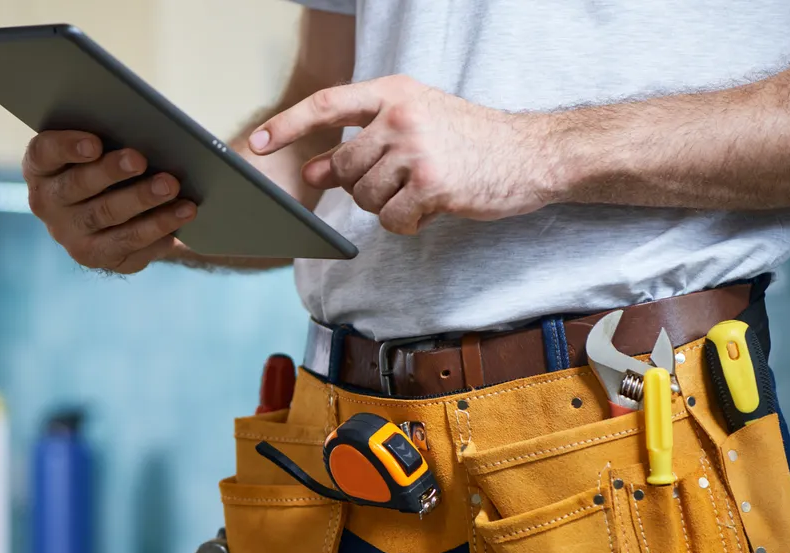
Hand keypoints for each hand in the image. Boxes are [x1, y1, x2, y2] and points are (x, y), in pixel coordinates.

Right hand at [23, 130, 196, 273]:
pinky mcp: (98, 257)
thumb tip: (144, 125)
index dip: (66, 148)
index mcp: (41, 167)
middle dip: (110, 173)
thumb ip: (110, 134)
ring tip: (172, 186)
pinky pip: (129, 247)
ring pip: (107, 218)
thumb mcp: (102, 145)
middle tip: (140, 160)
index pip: (44, 153)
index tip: (94, 143)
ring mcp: (71, 235)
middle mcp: (48, 204)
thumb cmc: (108, 160)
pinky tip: (182, 214)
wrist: (113, 208)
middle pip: (77, 187)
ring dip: (142, 201)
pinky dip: (158, 229)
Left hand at [248, 75, 559, 233]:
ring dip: (388, 205)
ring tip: (423, 191)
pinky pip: (391, 219)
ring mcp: (417, 148)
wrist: (532, 154)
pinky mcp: (432, 183)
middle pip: (345, 166)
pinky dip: (408, 223)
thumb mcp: (413, 129)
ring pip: (365, 196)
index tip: (256, 142)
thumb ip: (361, 146)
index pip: (326, 105)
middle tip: (400, 183)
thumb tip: (311, 171)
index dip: (287, 125)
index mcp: (394, 92)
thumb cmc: (471, 142)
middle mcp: (401, 115)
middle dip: (363, 185)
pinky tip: (434, 209)